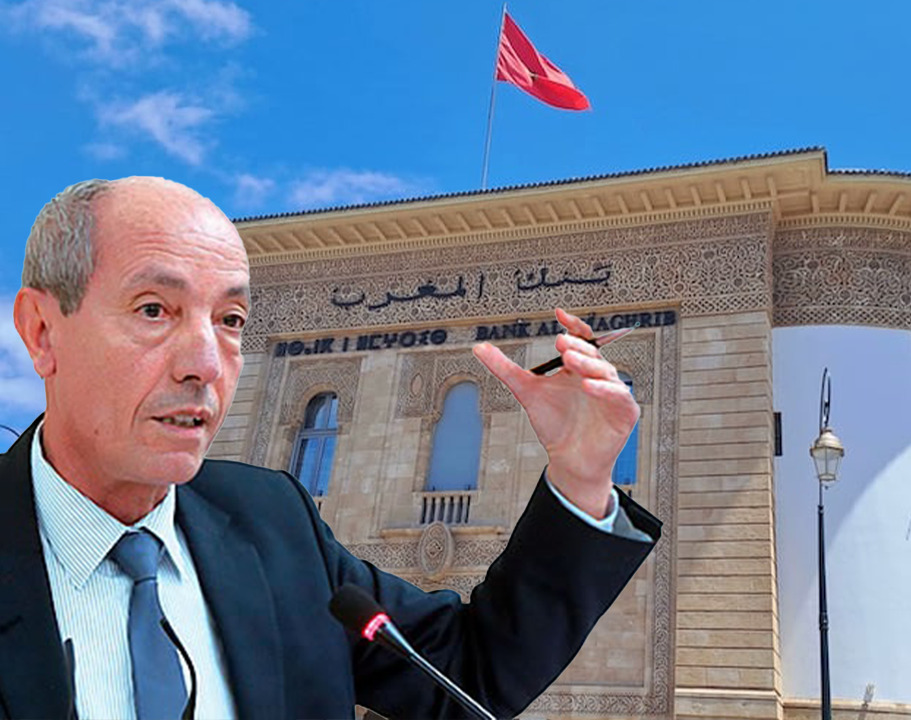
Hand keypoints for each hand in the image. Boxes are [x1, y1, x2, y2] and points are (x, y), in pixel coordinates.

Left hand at [473, 308, 638, 518]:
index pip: (581, 339)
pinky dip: (604, 389)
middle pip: (592, 352)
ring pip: (605, 371)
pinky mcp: (624, 412)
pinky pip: (618, 396)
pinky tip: (588, 386)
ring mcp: (613, 392)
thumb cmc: (554, 424)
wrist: (568, 459)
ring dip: (588, 364)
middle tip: (560, 343)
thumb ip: (505, 368)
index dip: (573, 326)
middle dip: (577, 346)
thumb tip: (479, 348)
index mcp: (579, 367)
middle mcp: (598, 375)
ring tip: (570, 360)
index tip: (559, 315)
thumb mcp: (526, 391)